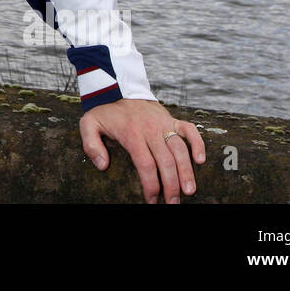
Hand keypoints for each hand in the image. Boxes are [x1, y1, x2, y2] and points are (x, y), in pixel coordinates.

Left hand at [80, 98, 205, 202]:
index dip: (151, 184)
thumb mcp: (88, 124)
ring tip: (189, 190)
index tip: (151, 200)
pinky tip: (201, 160)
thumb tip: (103, 166)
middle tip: (173, 203)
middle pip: (166, 161)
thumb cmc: (105, 110)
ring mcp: (164, 123)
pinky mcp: (172, 119)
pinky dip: (198, 143)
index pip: (145, 164)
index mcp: (131, 134)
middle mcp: (151, 129)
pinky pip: (189, 130)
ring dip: (186, 171)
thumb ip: (91, 145)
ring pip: (180, 149)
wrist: (118, 88)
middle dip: (171, 185)